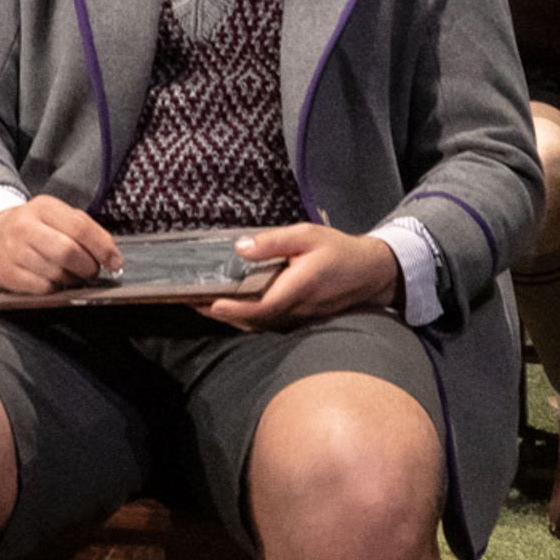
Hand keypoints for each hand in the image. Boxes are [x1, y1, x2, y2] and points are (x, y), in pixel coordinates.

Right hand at [0, 196, 119, 296]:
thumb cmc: (37, 227)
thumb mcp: (60, 217)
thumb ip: (87, 231)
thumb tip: (113, 258)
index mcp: (43, 207)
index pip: (80, 227)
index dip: (103, 248)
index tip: (115, 262)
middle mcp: (24, 227)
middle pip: (68, 252)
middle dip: (88, 267)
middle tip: (91, 271)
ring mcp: (12, 251)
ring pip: (57, 274)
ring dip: (72, 279)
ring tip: (70, 274)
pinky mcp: (6, 274)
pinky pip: (43, 289)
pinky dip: (55, 288)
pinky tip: (52, 280)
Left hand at [203, 222, 400, 327]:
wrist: (370, 273)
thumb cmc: (338, 251)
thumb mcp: (307, 235)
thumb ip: (273, 241)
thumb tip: (240, 248)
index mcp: (297, 290)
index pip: (259, 307)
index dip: (232, 309)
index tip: (207, 303)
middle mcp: (296, 311)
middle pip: (251, 320)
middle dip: (219, 314)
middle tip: (189, 302)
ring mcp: (297, 320)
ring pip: (257, 325)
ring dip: (229, 317)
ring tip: (201, 304)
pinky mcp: (298, 320)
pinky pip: (266, 323)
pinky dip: (244, 317)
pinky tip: (229, 307)